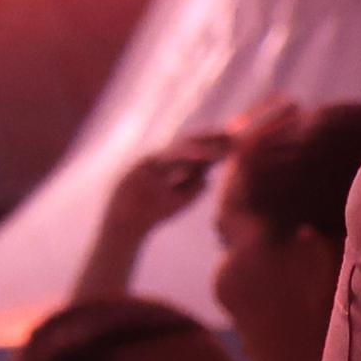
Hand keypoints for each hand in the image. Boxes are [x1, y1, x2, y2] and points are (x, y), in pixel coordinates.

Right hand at [94, 133, 228, 248]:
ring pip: (179, 147)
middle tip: (233, 134)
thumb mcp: (179, 199)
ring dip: (203, 144)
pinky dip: (187, 154)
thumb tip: (207, 176)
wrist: (126, 225)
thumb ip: (193, 186)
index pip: (192, 150)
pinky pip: (167, 158)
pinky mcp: (142, 166)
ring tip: (224, 143)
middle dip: (209, 137)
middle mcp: (159, 159)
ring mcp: (150, 161)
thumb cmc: (152, 213)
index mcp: (168, 165)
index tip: (235, 140)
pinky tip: (205, 155)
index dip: (213, 144)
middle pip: (186, 142)